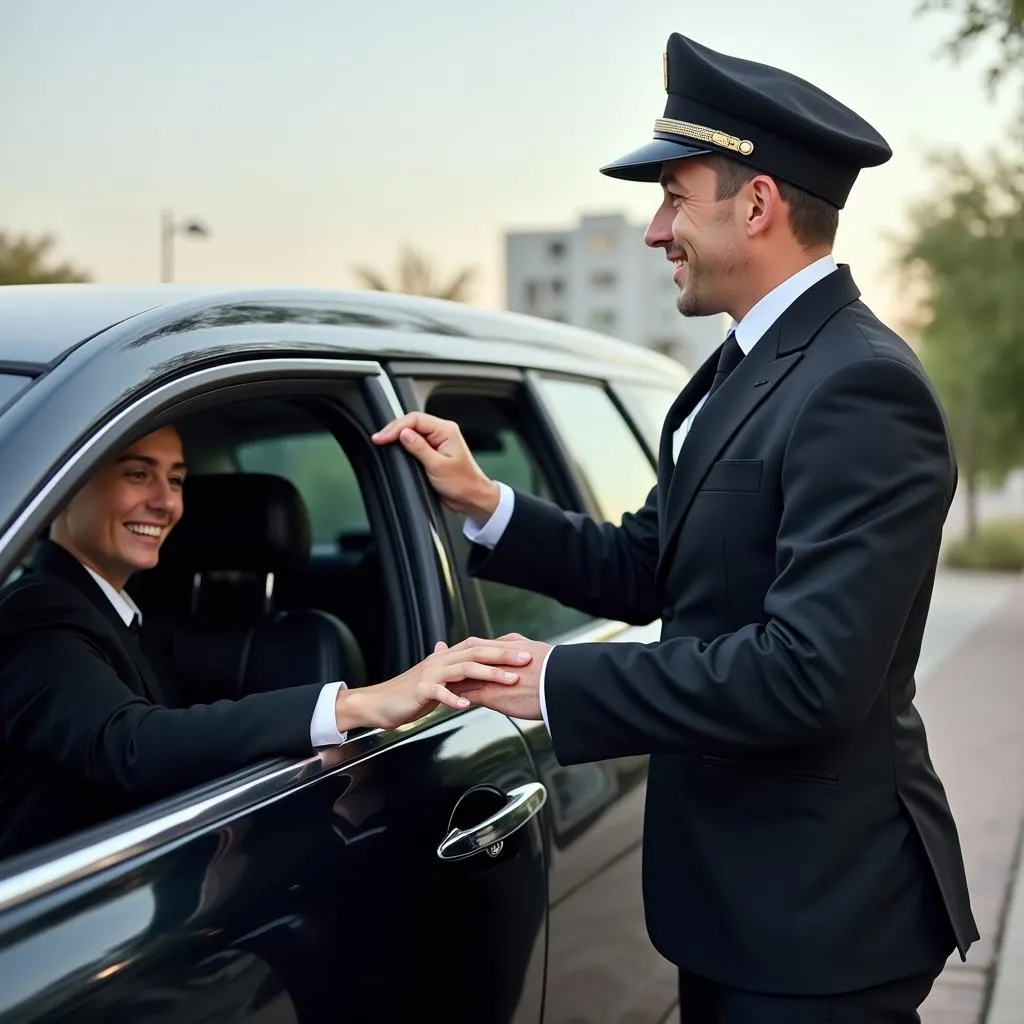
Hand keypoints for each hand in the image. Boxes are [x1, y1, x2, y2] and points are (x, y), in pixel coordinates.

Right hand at [335, 637, 531, 731]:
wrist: (379, 703)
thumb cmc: (407, 692)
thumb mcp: (431, 675)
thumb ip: (445, 662)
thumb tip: (448, 646)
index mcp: (447, 657)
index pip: (479, 647)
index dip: (502, 648)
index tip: (525, 652)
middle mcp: (441, 660)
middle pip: (476, 653)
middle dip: (503, 656)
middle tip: (525, 660)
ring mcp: (430, 675)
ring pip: (464, 669)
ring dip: (488, 674)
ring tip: (508, 680)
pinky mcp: (420, 690)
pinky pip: (440, 693)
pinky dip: (454, 698)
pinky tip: (467, 704)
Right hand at [371, 412, 499, 520]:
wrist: (472, 498)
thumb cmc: (463, 483)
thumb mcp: (438, 466)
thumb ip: (419, 448)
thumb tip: (403, 434)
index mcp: (446, 430)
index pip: (415, 419)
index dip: (396, 427)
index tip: (382, 437)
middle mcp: (441, 433)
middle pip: (412, 423)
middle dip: (393, 430)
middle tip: (378, 440)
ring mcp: (437, 442)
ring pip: (412, 432)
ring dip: (397, 437)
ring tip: (382, 442)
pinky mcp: (432, 452)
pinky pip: (415, 443)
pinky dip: (403, 445)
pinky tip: (394, 449)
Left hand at [448, 634, 551, 720]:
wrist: (561, 685)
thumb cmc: (557, 672)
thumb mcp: (539, 651)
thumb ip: (525, 646)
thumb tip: (520, 643)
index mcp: (510, 648)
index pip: (483, 648)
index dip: (471, 653)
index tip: (462, 656)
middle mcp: (497, 660)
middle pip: (468, 659)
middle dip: (456, 663)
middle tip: (444, 666)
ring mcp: (492, 677)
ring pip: (464, 676)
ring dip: (453, 680)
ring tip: (443, 684)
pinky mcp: (490, 695)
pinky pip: (467, 694)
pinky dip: (456, 697)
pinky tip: (450, 701)